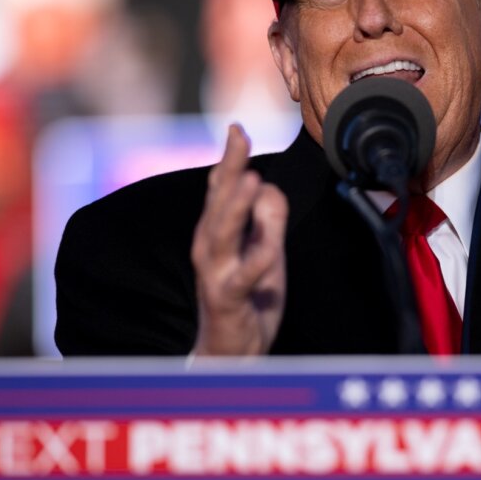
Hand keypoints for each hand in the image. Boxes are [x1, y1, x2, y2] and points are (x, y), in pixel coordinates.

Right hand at [190, 124, 288, 356]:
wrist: (230, 352)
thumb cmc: (246, 297)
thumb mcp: (264, 251)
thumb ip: (267, 218)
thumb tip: (268, 186)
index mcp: (217, 231)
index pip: (220, 188)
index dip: (229, 157)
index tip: (237, 127)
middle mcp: (209, 247)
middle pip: (217, 200)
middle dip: (228, 168)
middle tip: (238, 136)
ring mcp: (215, 272)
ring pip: (222, 233)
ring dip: (235, 206)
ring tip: (251, 179)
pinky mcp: (227, 298)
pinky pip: (243, 277)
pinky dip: (256, 260)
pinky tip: (270, 248)